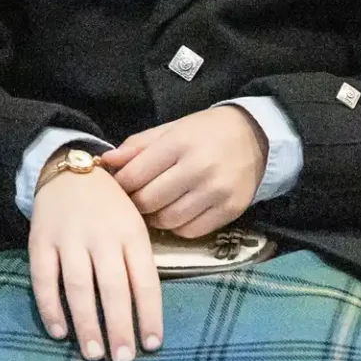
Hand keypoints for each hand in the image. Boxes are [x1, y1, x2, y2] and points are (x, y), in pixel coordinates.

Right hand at [28, 163, 162, 360]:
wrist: (69, 170)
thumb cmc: (110, 206)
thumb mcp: (135, 223)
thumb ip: (139, 260)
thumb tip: (145, 313)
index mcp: (131, 233)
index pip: (145, 280)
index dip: (150, 314)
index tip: (152, 346)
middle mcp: (102, 236)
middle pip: (113, 288)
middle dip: (119, 327)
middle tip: (122, 359)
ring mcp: (69, 238)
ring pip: (78, 286)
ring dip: (86, 324)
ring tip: (93, 354)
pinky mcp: (40, 241)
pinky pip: (43, 279)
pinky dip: (50, 307)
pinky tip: (59, 332)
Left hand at [103, 107, 268, 237]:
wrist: (255, 137)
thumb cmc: (205, 132)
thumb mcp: (170, 130)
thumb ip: (136, 146)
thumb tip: (105, 162)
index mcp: (179, 143)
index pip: (135, 175)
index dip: (120, 184)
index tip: (118, 186)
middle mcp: (198, 168)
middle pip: (149, 201)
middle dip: (135, 203)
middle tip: (134, 199)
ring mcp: (217, 192)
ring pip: (168, 220)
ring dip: (154, 218)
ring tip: (154, 207)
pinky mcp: (230, 211)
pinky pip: (191, 231)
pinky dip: (177, 227)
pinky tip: (176, 213)